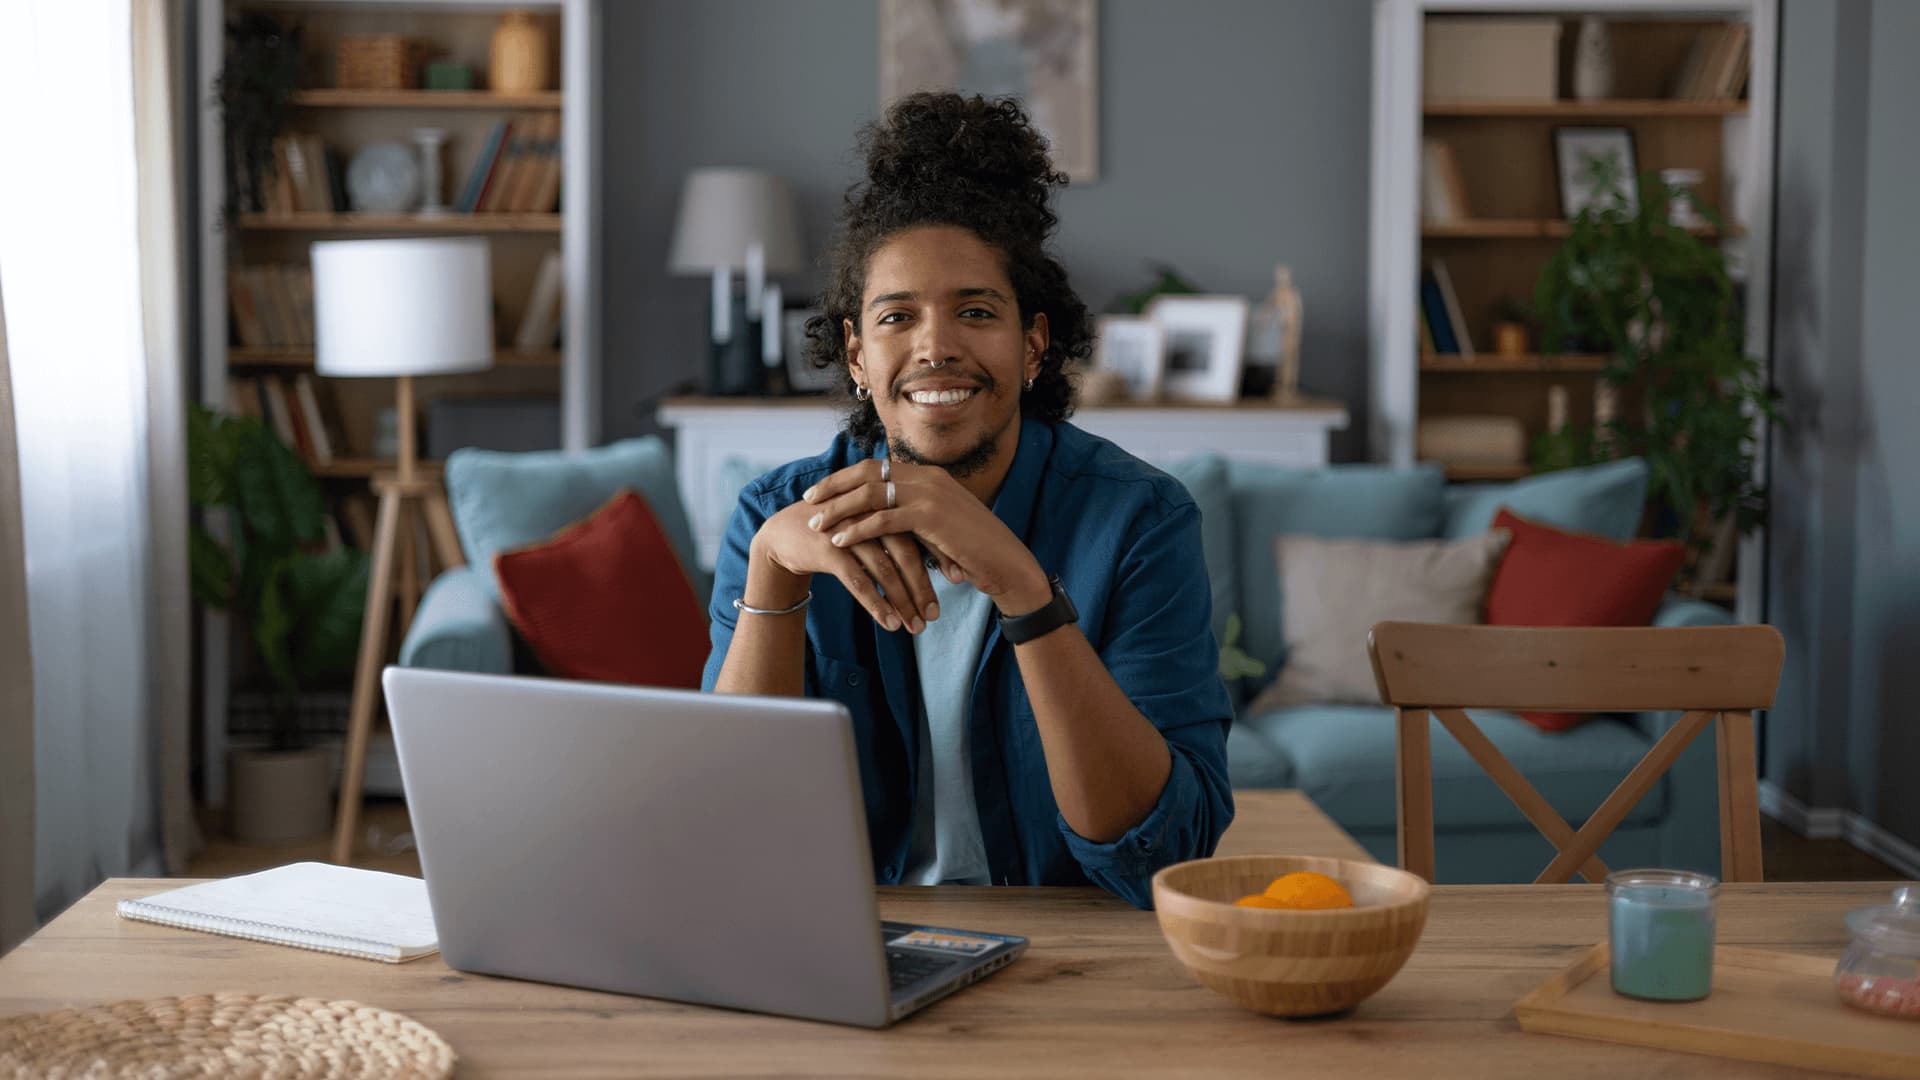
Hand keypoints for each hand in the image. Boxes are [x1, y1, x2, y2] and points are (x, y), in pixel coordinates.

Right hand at [747, 496, 936, 633]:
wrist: (784, 533)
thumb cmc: (834, 532)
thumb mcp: (868, 525)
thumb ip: (898, 532)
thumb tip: (935, 555)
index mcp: (884, 503)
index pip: (921, 530)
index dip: (940, 555)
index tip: (959, 579)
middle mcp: (869, 513)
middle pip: (906, 552)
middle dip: (923, 587)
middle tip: (936, 615)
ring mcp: (848, 530)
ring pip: (885, 570)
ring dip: (903, 601)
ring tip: (916, 627)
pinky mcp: (829, 549)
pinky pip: (859, 582)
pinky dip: (877, 604)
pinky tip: (890, 623)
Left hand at [802, 459, 1050, 614]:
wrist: (1006, 562)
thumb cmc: (973, 550)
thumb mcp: (940, 526)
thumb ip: (914, 516)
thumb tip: (884, 520)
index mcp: (928, 474)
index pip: (875, 467)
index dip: (843, 478)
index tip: (820, 492)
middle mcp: (927, 476)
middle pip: (866, 473)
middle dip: (833, 487)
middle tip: (808, 502)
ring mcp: (930, 493)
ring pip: (870, 493)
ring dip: (839, 509)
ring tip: (816, 525)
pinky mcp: (931, 516)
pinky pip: (883, 519)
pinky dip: (857, 529)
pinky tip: (839, 541)